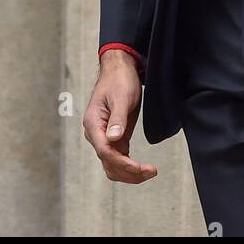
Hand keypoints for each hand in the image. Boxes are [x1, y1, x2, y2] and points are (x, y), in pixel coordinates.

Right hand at [83, 52, 157, 182]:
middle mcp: (96, 134)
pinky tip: (144, 169)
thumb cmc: (119, 81)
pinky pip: (119, 158)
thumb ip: (117, 119)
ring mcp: (105, 137)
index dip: (121, 162)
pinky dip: (130, 166)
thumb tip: (112, 139)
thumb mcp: (121, 98)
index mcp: (93, 124)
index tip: (138, 167)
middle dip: (128, 171)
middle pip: (108, 163)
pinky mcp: (115, 137)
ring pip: (113, 164)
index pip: (104, 151)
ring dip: (129, 173)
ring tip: (150, 172)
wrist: (120, 70)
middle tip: (151, 172)